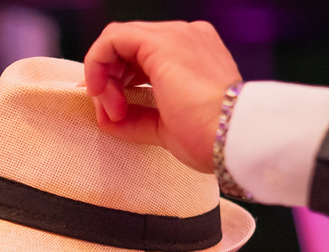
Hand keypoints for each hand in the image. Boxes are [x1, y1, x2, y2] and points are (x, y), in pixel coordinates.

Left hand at [84, 21, 240, 172]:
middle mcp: (185, 38)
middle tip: (111, 114)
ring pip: (117, 41)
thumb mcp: (165, 127)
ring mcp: (175, 36)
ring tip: (114, 112)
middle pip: (127, 48)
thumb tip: (107, 118)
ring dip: (103, 77)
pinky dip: (97, 64)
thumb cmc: (209, 138)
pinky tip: (102, 91)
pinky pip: (112, 39)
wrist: (231, 137)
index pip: (141, 58)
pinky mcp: (160, 41)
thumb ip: (137, 118)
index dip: (116, 82)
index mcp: (192, 55)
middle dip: (108, 80)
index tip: (112, 112)